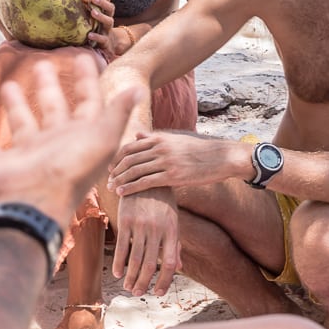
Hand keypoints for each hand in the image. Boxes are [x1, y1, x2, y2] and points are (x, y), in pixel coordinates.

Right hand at [0, 62, 143, 227]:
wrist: (32, 209)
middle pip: (52, 109)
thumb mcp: (101, 139)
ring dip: (15, 105)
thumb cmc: (70, 173)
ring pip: (20, 123)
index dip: (87, 81)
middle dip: (49, 87)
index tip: (84, 57)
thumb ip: (117, 113)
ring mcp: (25, 156)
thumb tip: (139, 89)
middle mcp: (53, 145)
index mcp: (79, 138)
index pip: (87, 103)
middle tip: (43, 63)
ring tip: (9, 84)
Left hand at [84, 0, 138, 57]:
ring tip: (93, 12)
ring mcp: (107, 30)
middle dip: (102, 2)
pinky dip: (97, 37)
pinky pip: (103, 39)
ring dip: (101, 16)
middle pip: (110, 7)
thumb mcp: (90, 14)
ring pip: (109, 21)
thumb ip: (82, 3)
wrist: (108, 45)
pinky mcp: (105, 42)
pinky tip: (89, 35)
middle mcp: (108, 18)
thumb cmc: (94, 25)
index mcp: (105, 9)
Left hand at [110, 132, 247, 194]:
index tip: (108, 167)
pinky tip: (122, 194)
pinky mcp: (173, 175)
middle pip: (128, 158)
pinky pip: (146, 182)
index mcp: (160, 137)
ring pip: (135, 171)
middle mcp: (160, 147)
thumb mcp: (176, 139)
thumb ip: (154, 137)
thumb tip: (137, 135)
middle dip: (115, 170)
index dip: (115, 157)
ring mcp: (166, 161)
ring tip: (112, 188)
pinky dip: (131, 188)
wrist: (222, 157)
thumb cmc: (199, 149)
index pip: (129, 146)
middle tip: (106, 180)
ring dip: (120, 180)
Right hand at [113, 188, 180, 295]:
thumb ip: (175, 243)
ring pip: (135, 259)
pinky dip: (119, 263)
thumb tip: (179, 266)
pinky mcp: (126, 220)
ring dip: (131, 277)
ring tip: (128, 287)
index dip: (164, 281)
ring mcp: (141, 225)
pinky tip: (117, 273)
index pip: (169, 263)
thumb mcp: (173, 220)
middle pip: (150, 264)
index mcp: (172, 230)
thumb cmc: (162, 201)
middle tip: (138, 293)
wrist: (145, 176)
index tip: (158, 292)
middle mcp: (157, 229)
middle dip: (144, 283)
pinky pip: (122, 246)